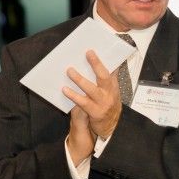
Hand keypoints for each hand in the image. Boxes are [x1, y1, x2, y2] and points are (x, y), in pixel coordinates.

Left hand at [62, 49, 121, 163]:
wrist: (112, 128)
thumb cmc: (108, 107)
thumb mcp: (111, 92)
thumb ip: (108, 79)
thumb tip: (104, 63)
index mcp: (113, 86)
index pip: (110, 70)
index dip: (103, 60)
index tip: (94, 49)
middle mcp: (110, 93)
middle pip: (104, 76)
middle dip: (96, 63)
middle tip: (88, 53)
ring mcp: (103, 103)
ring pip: (91, 88)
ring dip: (80, 79)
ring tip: (69, 70)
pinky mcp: (96, 112)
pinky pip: (83, 102)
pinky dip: (73, 95)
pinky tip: (65, 89)